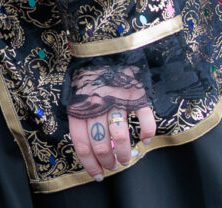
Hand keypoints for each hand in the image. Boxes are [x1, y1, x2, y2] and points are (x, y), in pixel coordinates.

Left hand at [67, 60, 155, 178]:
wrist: (103, 46)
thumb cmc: (87, 75)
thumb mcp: (75, 94)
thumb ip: (81, 117)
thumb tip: (91, 147)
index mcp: (78, 106)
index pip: (81, 143)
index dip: (89, 163)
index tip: (96, 175)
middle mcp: (96, 105)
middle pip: (101, 143)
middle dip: (107, 161)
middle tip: (113, 167)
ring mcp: (117, 100)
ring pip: (120, 135)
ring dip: (124, 153)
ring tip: (126, 159)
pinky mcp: (136, 94)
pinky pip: (144, 118)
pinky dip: (146, 133)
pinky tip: (144, 140)